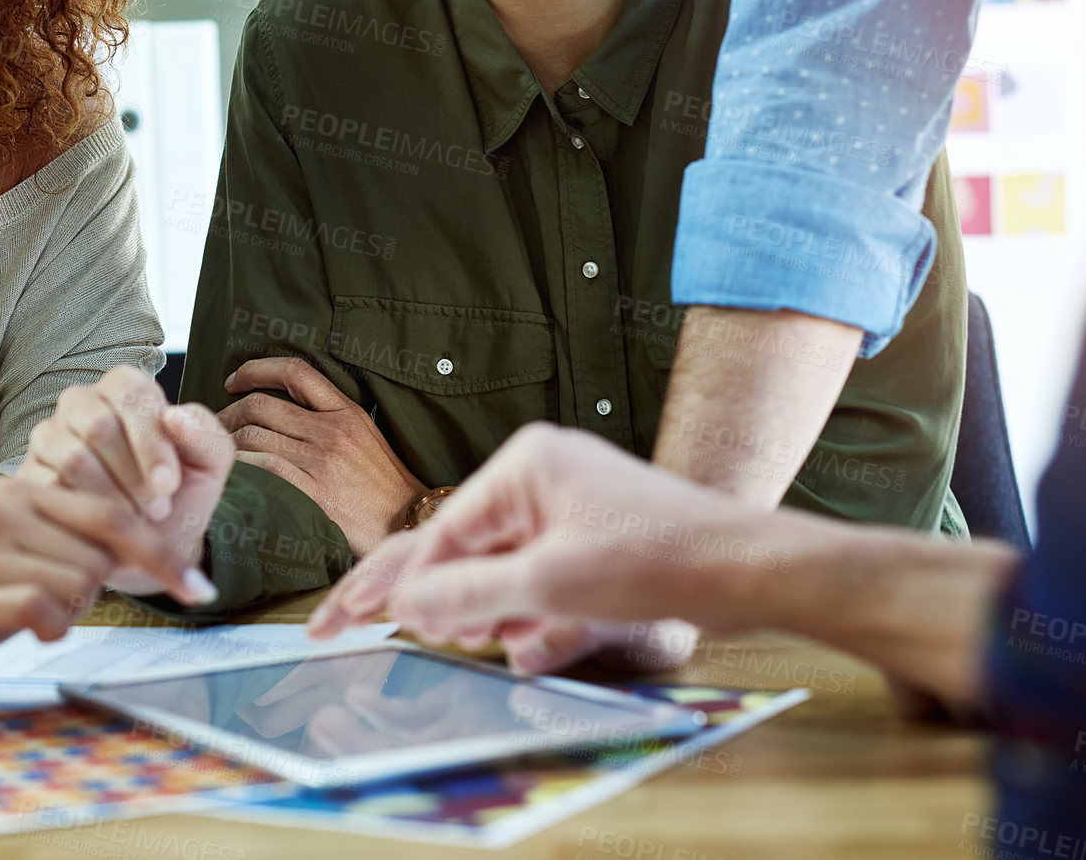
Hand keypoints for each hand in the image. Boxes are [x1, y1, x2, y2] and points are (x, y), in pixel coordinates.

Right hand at [0, 476, 207, 693]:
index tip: (197, 588)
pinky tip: (26, 627)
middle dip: (95, 589)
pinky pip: (44, 609)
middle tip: (57, 605)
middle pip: (101, 552)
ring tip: (25, 612)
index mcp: (21, 487)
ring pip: (77, 583)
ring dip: (67, 611)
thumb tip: (146, 543)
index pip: (113, 511)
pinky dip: (49, 626)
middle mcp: (1, 506)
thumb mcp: (26, 549)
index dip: (161, 553)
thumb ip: (78, 536)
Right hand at [16, 366, 232, 599]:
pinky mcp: (29, 476)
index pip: (130, 392)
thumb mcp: (209, 467)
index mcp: (125, 388)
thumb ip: (205, 436)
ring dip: (110, 499)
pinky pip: (48, 490)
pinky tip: (104, 536)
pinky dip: (82, 518)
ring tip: (135, 524)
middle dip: (132, 475)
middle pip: (97, 425)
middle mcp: (82, 404)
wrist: (150, 550)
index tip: (167, 485)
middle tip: (156, 511)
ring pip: (72, 458)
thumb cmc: (180, 498)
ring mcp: (50, 438)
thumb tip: (174, 416)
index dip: (150, 441)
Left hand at [220, 357, 423, 557]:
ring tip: (218, 451)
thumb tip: (283, 405)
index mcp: (346, 411)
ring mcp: (321, 462)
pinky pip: (261, 469)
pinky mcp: (313, 493)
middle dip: (228, 412)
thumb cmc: (383, 483)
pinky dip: (239, 467)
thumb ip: (329, 416)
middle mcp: (332, 431)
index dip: (255, 369)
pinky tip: (232, 473)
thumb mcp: (365, 434)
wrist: (408, 521)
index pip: (294, 371)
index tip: (233, 381)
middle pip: (261, 405)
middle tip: (217, 425)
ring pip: (254, 436)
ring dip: (226, 441)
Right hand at [309, 423, 751, 664]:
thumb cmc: (657, 558)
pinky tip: (523, 644)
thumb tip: (406, 602)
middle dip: (424, 592)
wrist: (750, 566)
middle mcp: (543, 475)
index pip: (443, 528)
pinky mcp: (598, 536)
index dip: (403, 582)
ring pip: (503, 563)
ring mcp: (572, 504)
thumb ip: (468, 593)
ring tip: (456, 642)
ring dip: (482, 608)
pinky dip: (527, 608)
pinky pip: (541, 572)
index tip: (363, 621)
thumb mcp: (548, 582)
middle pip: (463, 543)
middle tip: (358, 626)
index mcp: (525, 465)